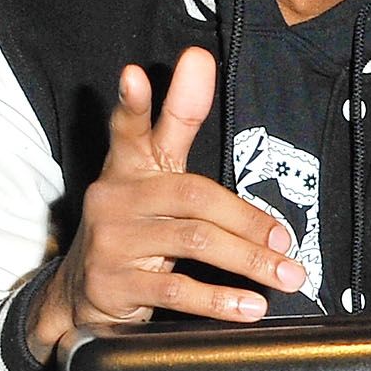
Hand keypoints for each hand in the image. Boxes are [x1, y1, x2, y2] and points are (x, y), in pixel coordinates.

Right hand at [29, 47, 307, 360]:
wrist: (83, 296)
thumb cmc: (137, 230)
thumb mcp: (155, 181)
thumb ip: (178, 124)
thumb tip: (202, 63)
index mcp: (129, 168)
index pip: (131, 129)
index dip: (134, 103)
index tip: (135, 75)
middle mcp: (115, 197)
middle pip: (193, 195)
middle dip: (248, 220)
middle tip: (288, 242)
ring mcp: (111, 240)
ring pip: (193, 241)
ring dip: (248, 260)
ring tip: (286, 275)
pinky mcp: (114, 282)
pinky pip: (177, 289)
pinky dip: (221, 300)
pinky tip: (250, 307)